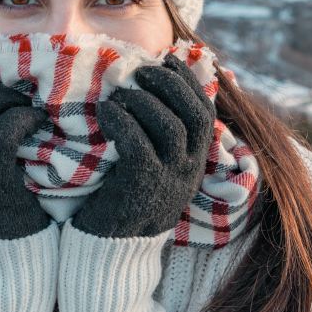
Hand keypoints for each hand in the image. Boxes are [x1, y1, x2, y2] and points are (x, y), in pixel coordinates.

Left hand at [71, 53, 216, 238]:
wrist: (110, 250)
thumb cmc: (125, 199)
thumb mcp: (154, 169)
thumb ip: (159, 138)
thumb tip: (150, 91)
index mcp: (195, 162)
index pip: (205, 113)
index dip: (189, 82)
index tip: (168, 60)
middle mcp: (189, 170)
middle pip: (194, 115)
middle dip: (171, 85)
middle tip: (142, 70)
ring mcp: (169, 179)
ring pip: (170, 126)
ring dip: (144, 100)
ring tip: (121, 92)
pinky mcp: (142, 186)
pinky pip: (138, 144)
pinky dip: (122, 120)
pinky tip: (106, 111)